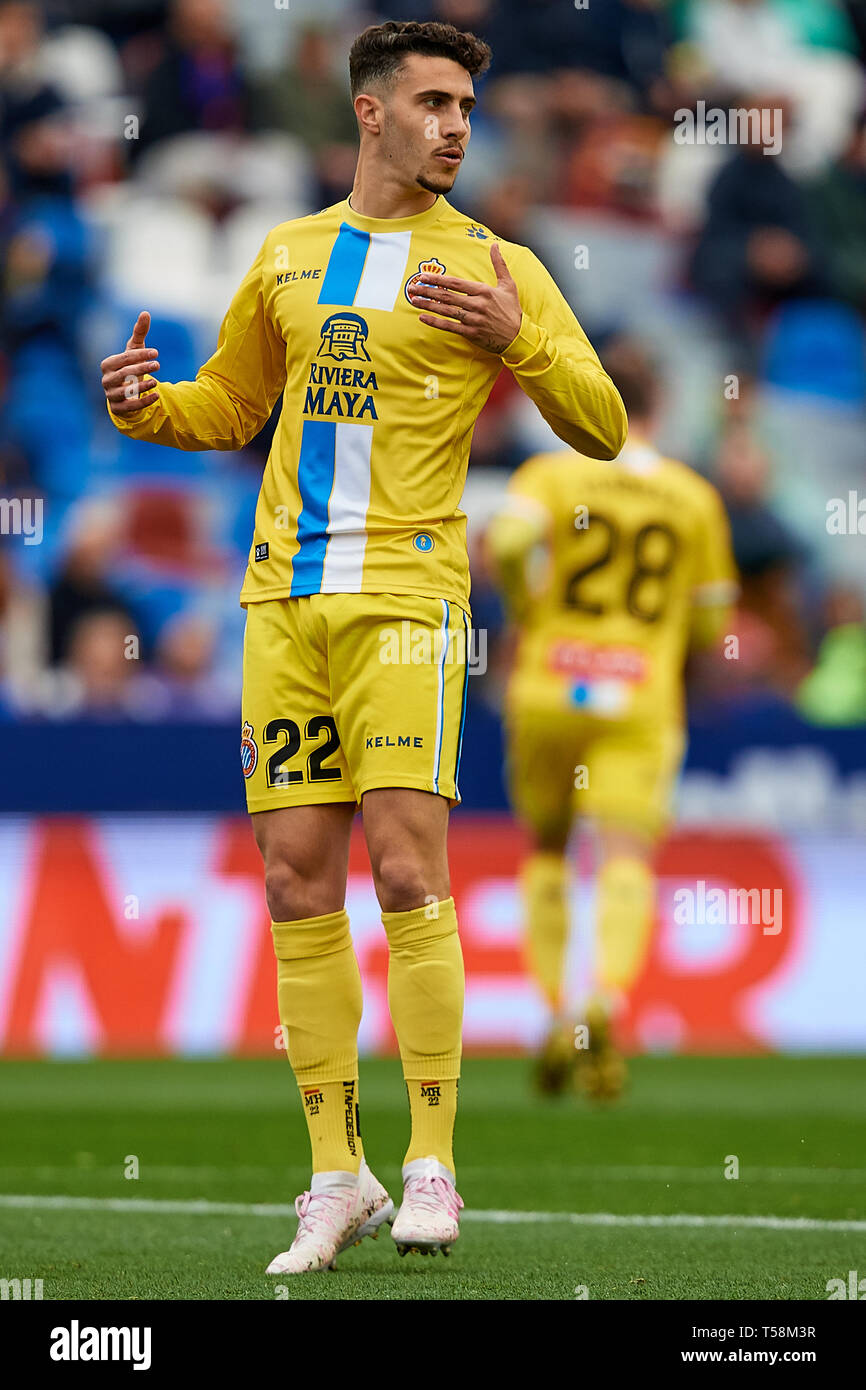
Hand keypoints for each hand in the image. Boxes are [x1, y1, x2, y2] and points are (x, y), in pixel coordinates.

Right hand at [100, 311, 159, 414]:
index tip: (156, 353)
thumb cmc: (130, 367)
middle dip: (142, 368)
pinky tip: (156, 396)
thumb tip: (146, 313)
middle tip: (158, 365)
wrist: (126, 393)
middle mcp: (106, 380)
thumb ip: (139, 333)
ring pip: (125, 391)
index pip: (124, 358)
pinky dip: (143, 401)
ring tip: (156, 382)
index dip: (140, 355)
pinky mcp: (118, 409)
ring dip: (141, 386)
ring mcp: (110, 395)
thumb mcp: (135, 350)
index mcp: (108, 364)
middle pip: (124, 373)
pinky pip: (130, 406)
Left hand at [408, 243, 522, 354]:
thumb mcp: (508, 284)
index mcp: (484, 291)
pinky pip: (450, 327)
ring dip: (428, 305)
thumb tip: (495, 245)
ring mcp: (473, 320)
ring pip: (446, 311)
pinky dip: (435, 322)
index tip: (423, 276)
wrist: (518, 337)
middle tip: (411, 288)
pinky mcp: (471, 333)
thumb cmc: (512, 310)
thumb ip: (499, 264)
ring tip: (413, 301)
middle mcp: (477, 305)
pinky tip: (423, 318)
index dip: (438, 279)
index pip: (456, 283)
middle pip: (447, 296)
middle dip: (427, 291)